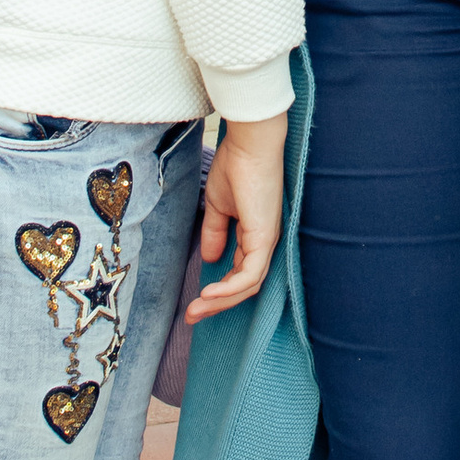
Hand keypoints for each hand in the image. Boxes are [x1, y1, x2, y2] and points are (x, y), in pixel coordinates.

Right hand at [192, 113, 287, 314]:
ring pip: (248, 286)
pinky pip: (250, 275)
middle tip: (192, 317)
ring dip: (221, 302)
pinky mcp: (264, 238)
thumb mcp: (219, 205)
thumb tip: (209, 259)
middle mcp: (264, 242)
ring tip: (196, 310)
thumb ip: (215, 232)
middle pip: (245, 286)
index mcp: (255, 235)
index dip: (219, 291)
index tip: (194, 303)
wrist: (248, 143)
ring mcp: (267, 241)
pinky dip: (230, 289)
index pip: (240, 273)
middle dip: (217, 304)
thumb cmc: (237, 166)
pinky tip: (209, 293)